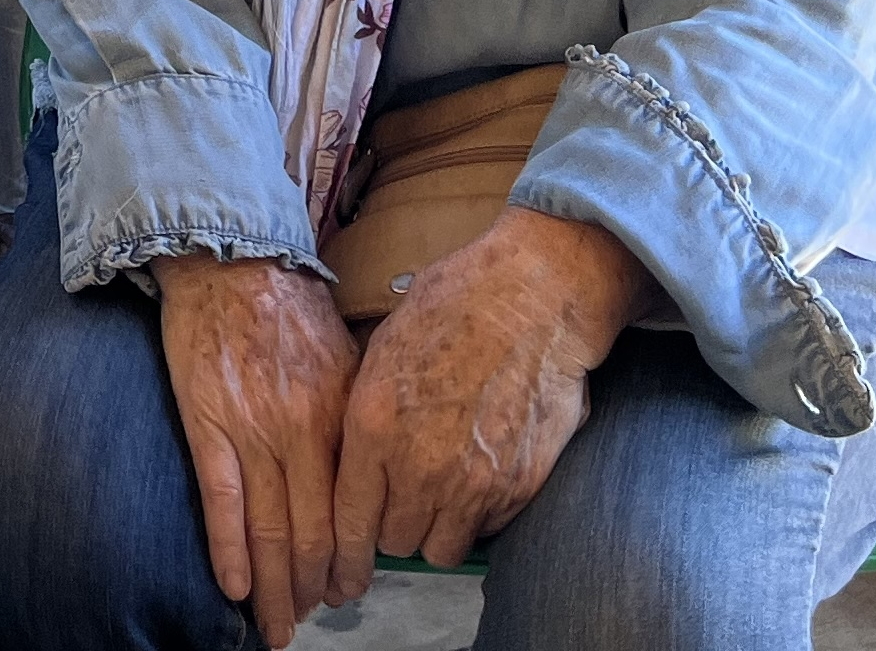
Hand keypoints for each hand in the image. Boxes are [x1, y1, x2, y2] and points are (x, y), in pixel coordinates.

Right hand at [152, 252, 360, 647]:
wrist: (229, 258)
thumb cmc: (290, 305)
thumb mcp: (347, 358)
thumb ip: (355, 418)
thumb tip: (369, 471)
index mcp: (340, 417)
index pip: (350, 511)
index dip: (349, 560)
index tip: (348, 589)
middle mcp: (301, 432)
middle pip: (312, 533)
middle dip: (313, 587)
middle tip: (311, 618)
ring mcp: (251, 431)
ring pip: (268, 530)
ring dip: (273, 587)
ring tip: (277, 625)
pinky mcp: (206, 423)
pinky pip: (220, 501)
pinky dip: (229, 550)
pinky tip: (235, 587)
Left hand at [328, 208, 651, 594]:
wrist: (534, 299)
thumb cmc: (454, 305)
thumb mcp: (383, 347)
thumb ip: (365, 410)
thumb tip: (354, 453)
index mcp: (373, 425)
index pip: (347, 520)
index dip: (342, 554)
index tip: (342, 575)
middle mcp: (419, 465)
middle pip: (393, 541)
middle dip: (392, 528)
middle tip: (400, 503)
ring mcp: (473, 483)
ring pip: (440, 549)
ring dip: (436, 530)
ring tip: (440, 496)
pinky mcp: (518, 488)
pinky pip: (486, 531)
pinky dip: (479, 517)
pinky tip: (479, 476)